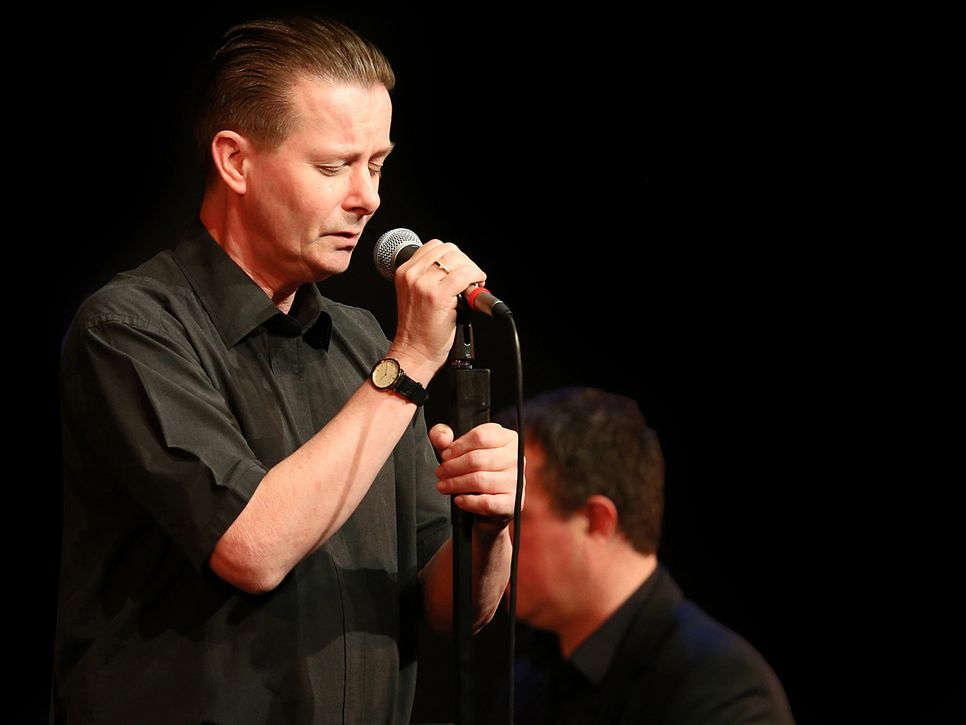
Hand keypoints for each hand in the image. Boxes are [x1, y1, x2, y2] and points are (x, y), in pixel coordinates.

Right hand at [388, 240, 485, 378]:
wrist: (415, 351)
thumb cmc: (418, 328)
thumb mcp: (416, 294)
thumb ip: (430, 277)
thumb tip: (458, 268)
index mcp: (405, 271)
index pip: (435, 246)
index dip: (453, 256)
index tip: (460, 268)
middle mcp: (412, 274)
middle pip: (448, 250)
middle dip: (464, 262)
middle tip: (469, 279)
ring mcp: (424, 283)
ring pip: (458, 260)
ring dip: (471, 270)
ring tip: (472, 285)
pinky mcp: (438, 295)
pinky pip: (465, 274)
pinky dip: (476, 277)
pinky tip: (476, 288)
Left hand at [429, 422, 520, 532]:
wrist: (492, 503)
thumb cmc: (477, 470)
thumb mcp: (460, 449)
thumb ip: (445, 437)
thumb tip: (441, 438)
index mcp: (507, 438)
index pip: (481, 436)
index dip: (458, 446)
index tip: (445, 455)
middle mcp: (515, 457)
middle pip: (478, 458)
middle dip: (452, 467)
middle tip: (440, 472)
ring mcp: (516, 480)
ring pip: (480, 480)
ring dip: (456, 484)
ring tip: (444, 485)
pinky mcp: (513, 502)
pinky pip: (487, 502)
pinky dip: (468, 501)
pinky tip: (458, 499)